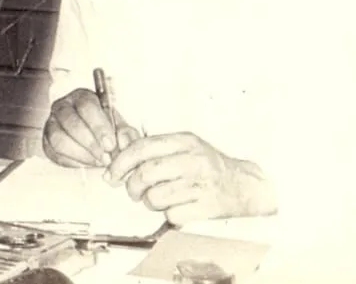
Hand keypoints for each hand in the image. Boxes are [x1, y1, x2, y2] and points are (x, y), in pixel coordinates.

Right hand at [42, 88, 137, 167]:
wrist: (93, 135)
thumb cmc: (106, 128)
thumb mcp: (120, 126)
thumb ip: (126, 134)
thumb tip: (123, 143)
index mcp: (82, 97)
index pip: (86, 106)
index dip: (98, 126)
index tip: (110, 144)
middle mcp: (63, 106)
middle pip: (70, 122)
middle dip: (90, 143)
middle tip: (106, 157)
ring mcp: (52, 123)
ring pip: (58, 139)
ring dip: (81, 154)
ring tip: (97, 161)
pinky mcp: (46, 141)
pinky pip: (54, 153)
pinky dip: (72, 161)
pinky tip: (87, 162)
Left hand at [105, 132, 275, 224]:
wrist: (244, 185)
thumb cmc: (207, 166)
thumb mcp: (184, 147)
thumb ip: (154, 149)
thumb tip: (118, 158)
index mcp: (184, 141)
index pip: (142, 148)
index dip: (121, 162)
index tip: (111, 175)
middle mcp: (193, 160)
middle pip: (146, 173)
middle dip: (132, 186)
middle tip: (133, 192)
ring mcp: (201, 184)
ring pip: (156, 196)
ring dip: (150, 202)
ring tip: (158, 199)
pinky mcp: (207, 207)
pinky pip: (172, 215)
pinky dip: (169, 215)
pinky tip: (177, 207)